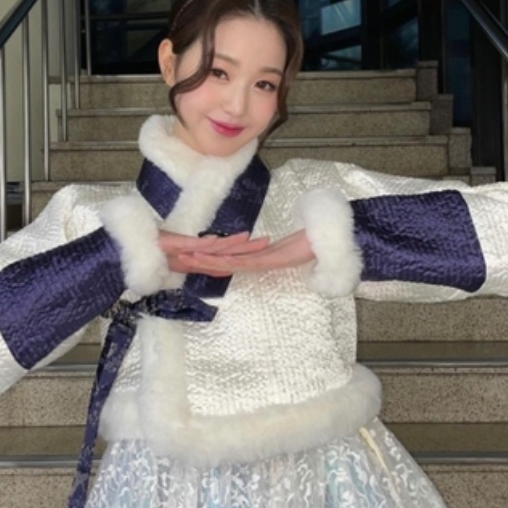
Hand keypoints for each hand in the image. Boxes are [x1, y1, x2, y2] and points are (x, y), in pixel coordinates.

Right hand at [171, 229, 314, 275]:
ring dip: (210, 263)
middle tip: (183, 259)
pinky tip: (218, 259)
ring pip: (231, 266)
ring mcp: (263, 264)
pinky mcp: (271, 262)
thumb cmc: (306, 242)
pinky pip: (247, 263)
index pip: (228, 261)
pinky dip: (231, 261)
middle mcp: (258, 265)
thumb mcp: (283, 243)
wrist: (324, 245)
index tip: (192, 255)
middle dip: (203, 263)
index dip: (210, 259)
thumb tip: (261, 241)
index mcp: (257, 259)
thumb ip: (269, 245)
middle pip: (225, 266)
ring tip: (191, 259)